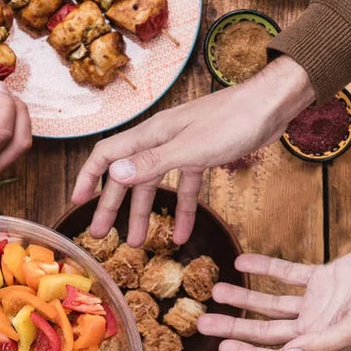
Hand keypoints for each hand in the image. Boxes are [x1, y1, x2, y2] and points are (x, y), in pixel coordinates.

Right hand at [0, 82, 31, 191]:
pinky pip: (14, 149)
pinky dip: (14, 129)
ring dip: (19, 120)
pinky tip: (0, 115)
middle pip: (20, 143)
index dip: (6, 105)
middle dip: (19, 112)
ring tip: (1, 102)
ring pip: (21, 147)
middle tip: (4, 92)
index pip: (1, 133)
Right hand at [71, 56, 314, 246]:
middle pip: (129, 176)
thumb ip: (153, 163)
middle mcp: (161, 141)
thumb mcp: (191, 148)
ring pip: (155, 186)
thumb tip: (116, 175)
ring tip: (137, 244)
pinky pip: (186, 189)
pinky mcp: (202, 157)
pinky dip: (183, 212)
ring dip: (146, 215)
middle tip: (101, 235)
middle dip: (113, 207)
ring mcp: (182, 149)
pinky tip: (182, 236)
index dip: (90, 178)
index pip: (108, 155)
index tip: (78, 203)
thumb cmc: (233, 122)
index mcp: (152, 135)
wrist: (271, 106)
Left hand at [197, 239, 350, 350]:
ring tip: (216, 289)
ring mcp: (319, 301)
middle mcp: (316, 325)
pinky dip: (267, 267)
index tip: (221, 347)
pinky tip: (244, 259)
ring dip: (244, 298)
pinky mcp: (326, 276)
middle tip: (203, 320)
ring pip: (272, 303)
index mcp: (323, 342)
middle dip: (235, 327)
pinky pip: (289, 273)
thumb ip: (324, 341)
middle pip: (266, 331)